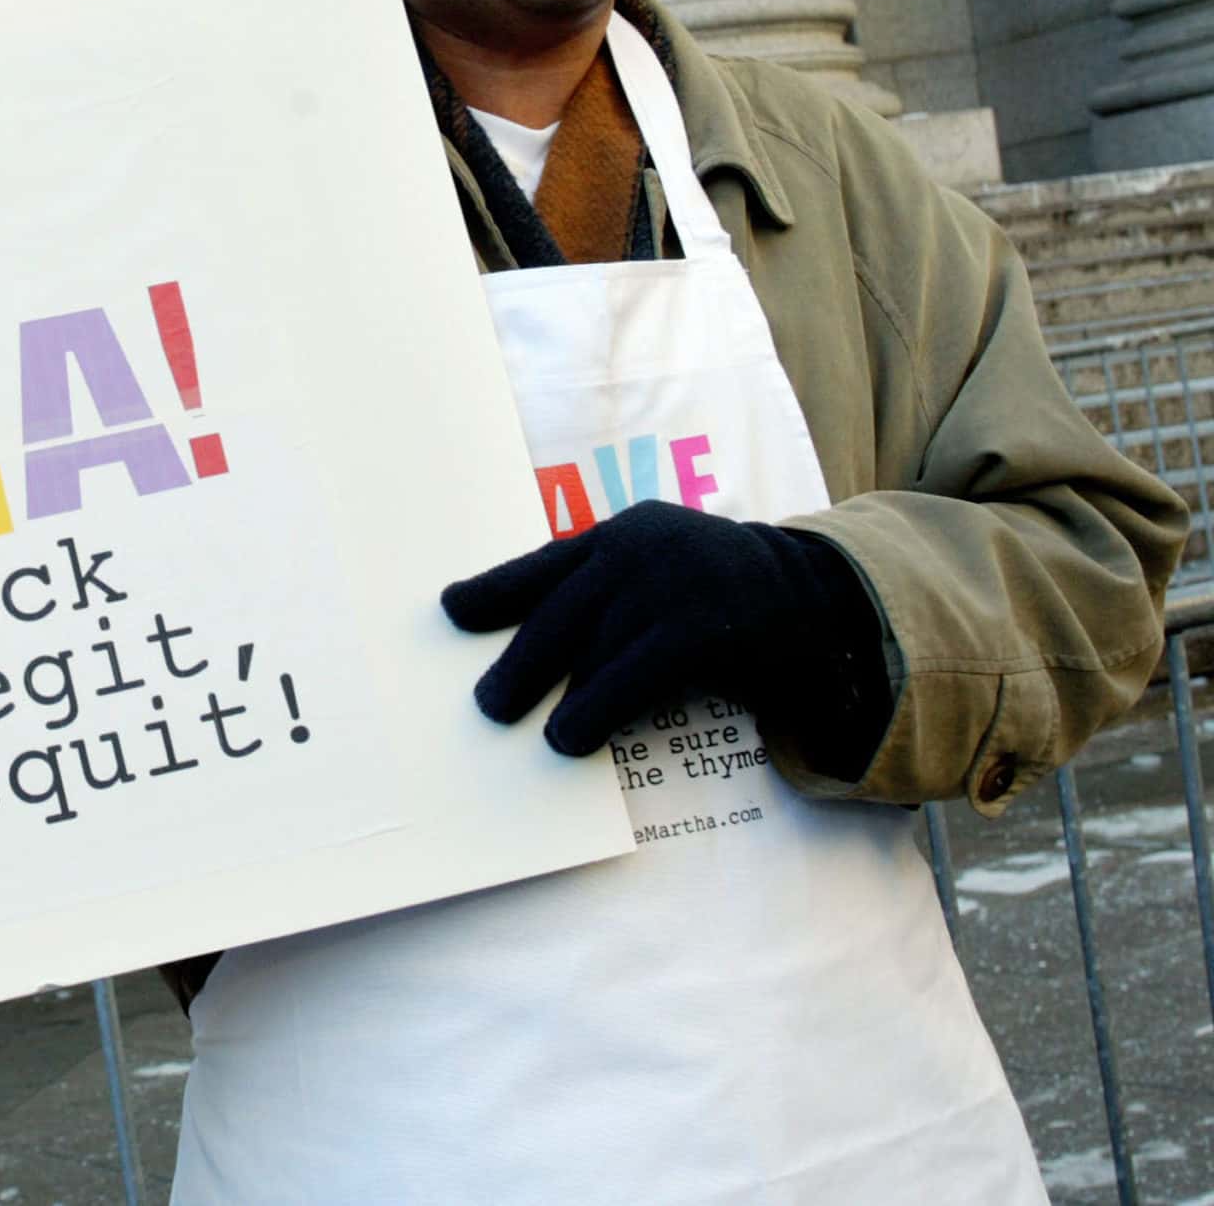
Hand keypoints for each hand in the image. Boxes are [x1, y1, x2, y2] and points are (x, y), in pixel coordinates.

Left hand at [441, 500, 887, 767]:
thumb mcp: (662, 576)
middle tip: (486, 703)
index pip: (545, 562)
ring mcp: (670, 582)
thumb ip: (605, 597)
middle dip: (517, 659)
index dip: (495, 589)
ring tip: (523, 728)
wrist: (821, 599)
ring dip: (553, 692)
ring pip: (590, 646)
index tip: (450, 610)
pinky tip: (570, 737)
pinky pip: (631, 673)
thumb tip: (532, 651)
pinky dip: (595, 709)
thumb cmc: (724, 599)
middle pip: (558, 610)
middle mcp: (638, 548)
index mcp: (623, 533)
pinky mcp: (700, 626)